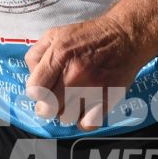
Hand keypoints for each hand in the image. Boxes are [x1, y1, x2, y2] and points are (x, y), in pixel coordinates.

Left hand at [24, 17, 143, 129]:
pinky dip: (84, 120)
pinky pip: (87, 124)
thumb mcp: (55, 34)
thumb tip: (32, 77)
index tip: (42, 90)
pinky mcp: (107, 100)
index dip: (36, 92)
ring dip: (66, 111)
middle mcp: (74, 74)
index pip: (34, 90)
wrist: (126, 37)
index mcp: (59, 56)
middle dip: (48, 105)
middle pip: (48, 109)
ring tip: (73, 99)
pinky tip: (85, 108)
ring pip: (65, 118)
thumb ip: (36, 54)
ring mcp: (92, 89)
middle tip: (55, 98)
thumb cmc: (89, 36)